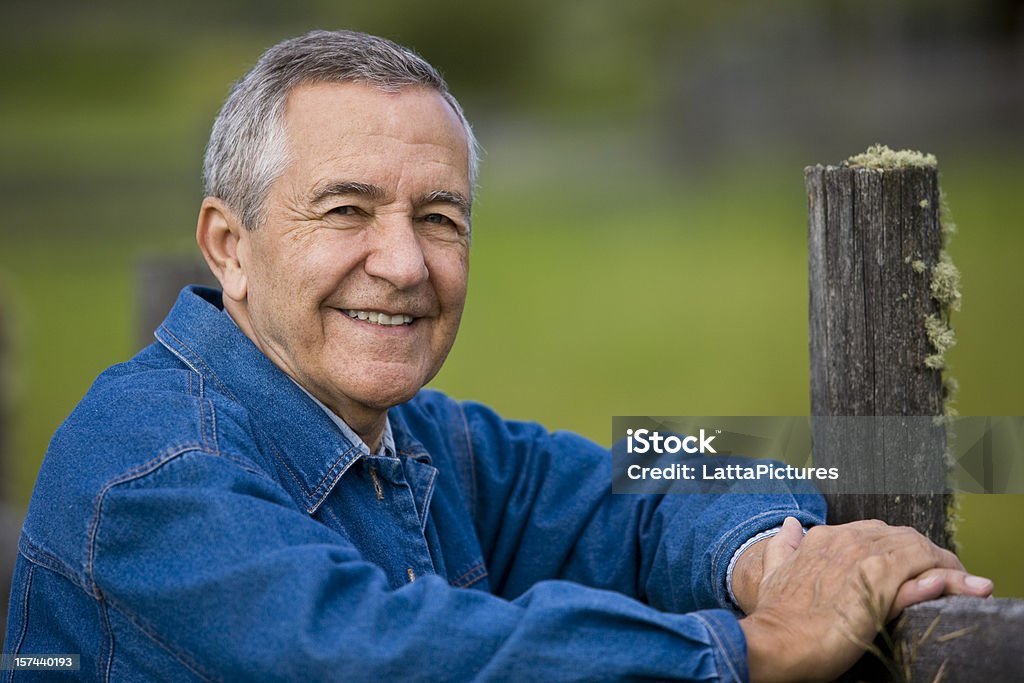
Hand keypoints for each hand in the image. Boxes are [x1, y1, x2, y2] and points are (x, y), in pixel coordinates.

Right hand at [738, 517, 992, 682]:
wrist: (776, 641)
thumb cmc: (775, 615)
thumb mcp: (773, 573)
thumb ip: (782, 547)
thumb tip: (789, 526)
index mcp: (825, 538)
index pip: (877, 533)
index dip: (900, 550)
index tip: (913, 570)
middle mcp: (847, 540)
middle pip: (904, 537)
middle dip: (928, 557)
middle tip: (944, 581)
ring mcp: (866, 557)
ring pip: (921, 550)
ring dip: (947, 567)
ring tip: (966, 587)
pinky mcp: (882, 580)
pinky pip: (927, 573)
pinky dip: (950, 579)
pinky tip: (964, 586)